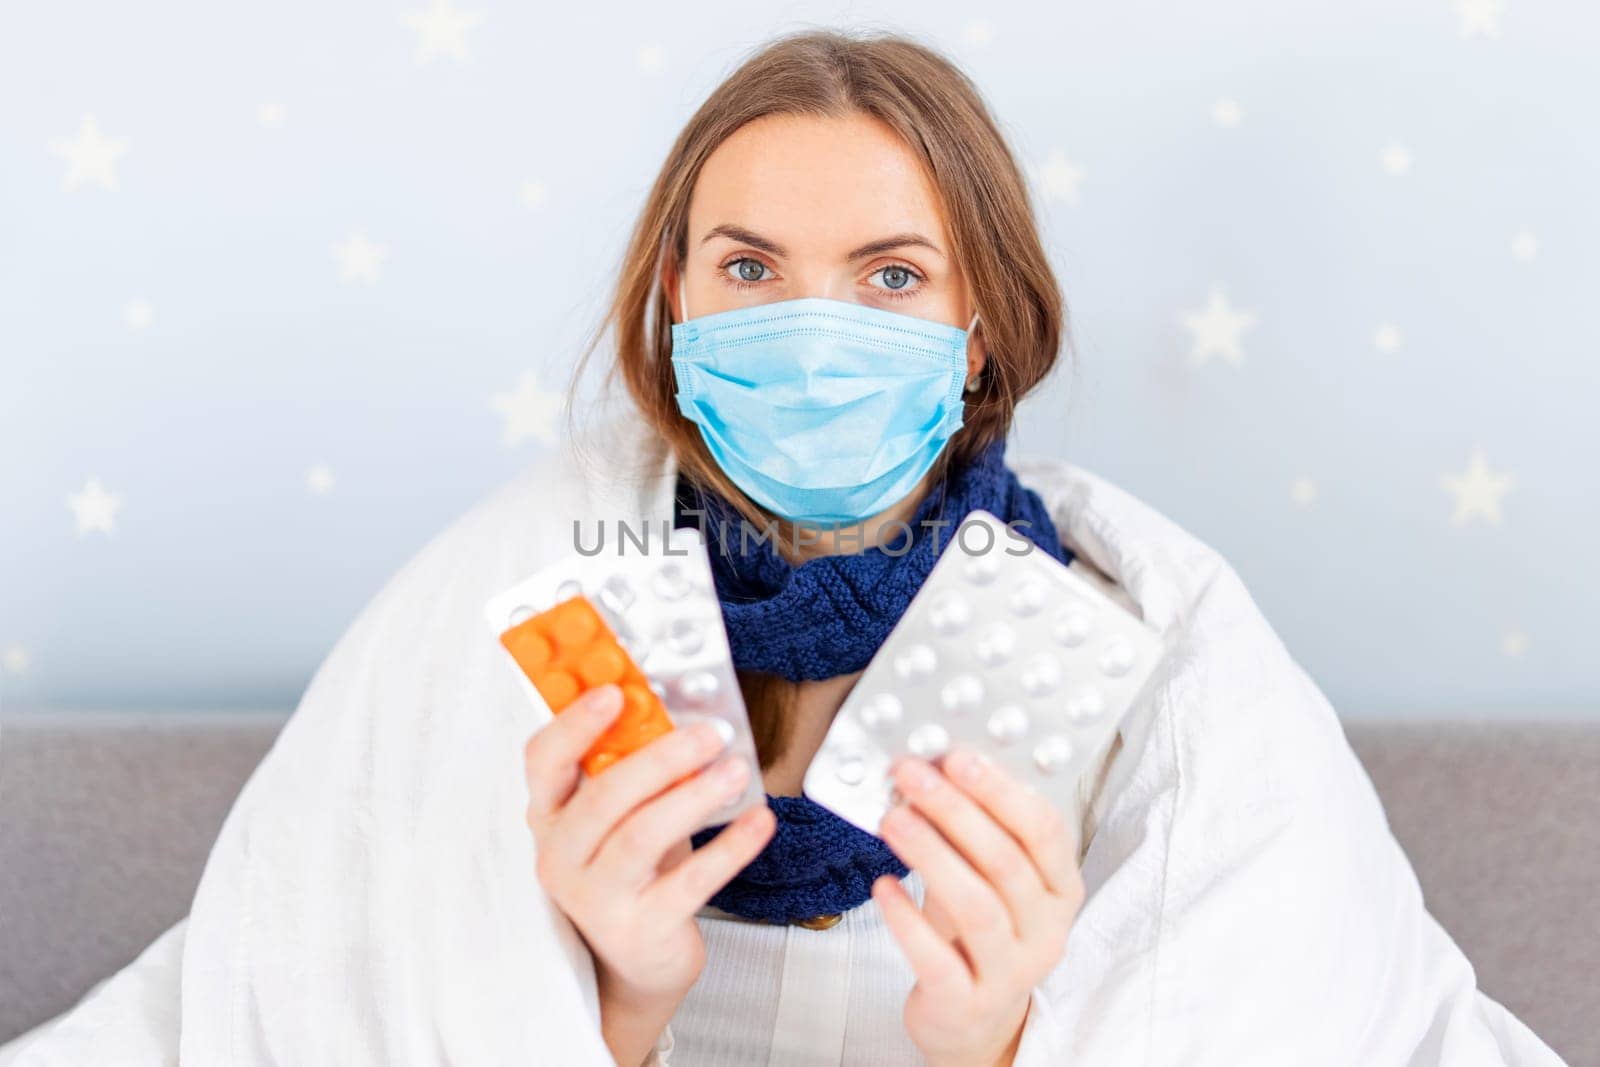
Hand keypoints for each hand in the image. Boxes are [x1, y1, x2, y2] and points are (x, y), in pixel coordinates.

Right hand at [523, 684, 776, 1059]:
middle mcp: (562, 856)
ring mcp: (598, 898)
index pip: (543, 761)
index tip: (613, 690)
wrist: (633, 962)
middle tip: (708, 732)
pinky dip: (729, 848)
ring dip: (693, 797)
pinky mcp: (642, 929)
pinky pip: (690, 883)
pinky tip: (759, 821)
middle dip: (658, 758)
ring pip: (640, 837)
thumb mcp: (620, 814)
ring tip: (735, 771)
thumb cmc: (631, 871)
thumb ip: (632, 764)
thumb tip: (675, 703)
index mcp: (550, 815)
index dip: (574, 723)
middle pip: (601, 798)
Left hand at [871, 742, 1083, 1066]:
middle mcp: (1047, 931)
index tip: (957, 754)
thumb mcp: (992, 879)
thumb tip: (931, 768)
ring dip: (931, 855)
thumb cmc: (980, 931)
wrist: (973, 1019)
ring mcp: (1010, 973)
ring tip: (892, 819)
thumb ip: (975, 830)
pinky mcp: (967, 1004)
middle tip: (913, 776)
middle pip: (1006, 863)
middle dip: (956, 811)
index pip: (1043, 830)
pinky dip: (907, 919)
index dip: (1000, 789)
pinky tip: (882, 886)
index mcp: (1061, 889)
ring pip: (977, 907)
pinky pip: (938, 959)